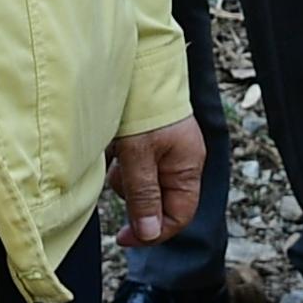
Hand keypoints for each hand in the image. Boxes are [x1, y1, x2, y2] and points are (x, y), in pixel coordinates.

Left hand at [105, 116, 205, 247]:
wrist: (140, 64)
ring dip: (126, 178)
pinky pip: (135, 166)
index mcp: (188, 167)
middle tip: (120, 176)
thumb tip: (150, 235)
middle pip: (158, 201)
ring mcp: (165, 150)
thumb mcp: (139, 156)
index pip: (178, 216)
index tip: (124, 238)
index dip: (153, 233)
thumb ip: (145, 197)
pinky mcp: (149, 141)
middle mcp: (180, 161)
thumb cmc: (143, 109)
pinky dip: (122, 163)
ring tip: (117, 152)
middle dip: (135, 197)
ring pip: (143, 184)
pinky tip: (115, 147)